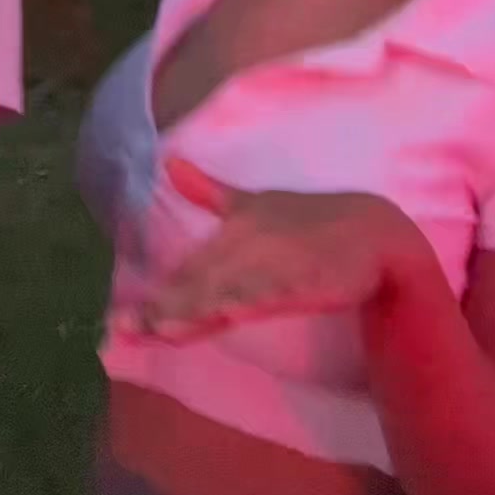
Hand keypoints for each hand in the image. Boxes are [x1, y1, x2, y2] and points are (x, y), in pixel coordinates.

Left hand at [119, 156, 425, 341]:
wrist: (375, 231)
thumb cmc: (311, 220)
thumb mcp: (256, 202)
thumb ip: (211, 193)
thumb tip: (170, 163)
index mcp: (234, 226)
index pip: (189, 271)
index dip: (157, 298)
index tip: (120, 322)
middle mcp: (248, 240)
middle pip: (198, 282)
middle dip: (162, 309)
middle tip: (124, 331)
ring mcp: (274, 259)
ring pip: (226, 289)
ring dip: (192, 309)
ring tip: (158, 329)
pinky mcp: (303, 277)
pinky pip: (266, 292)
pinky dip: (242, 301)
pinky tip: (221, 314)